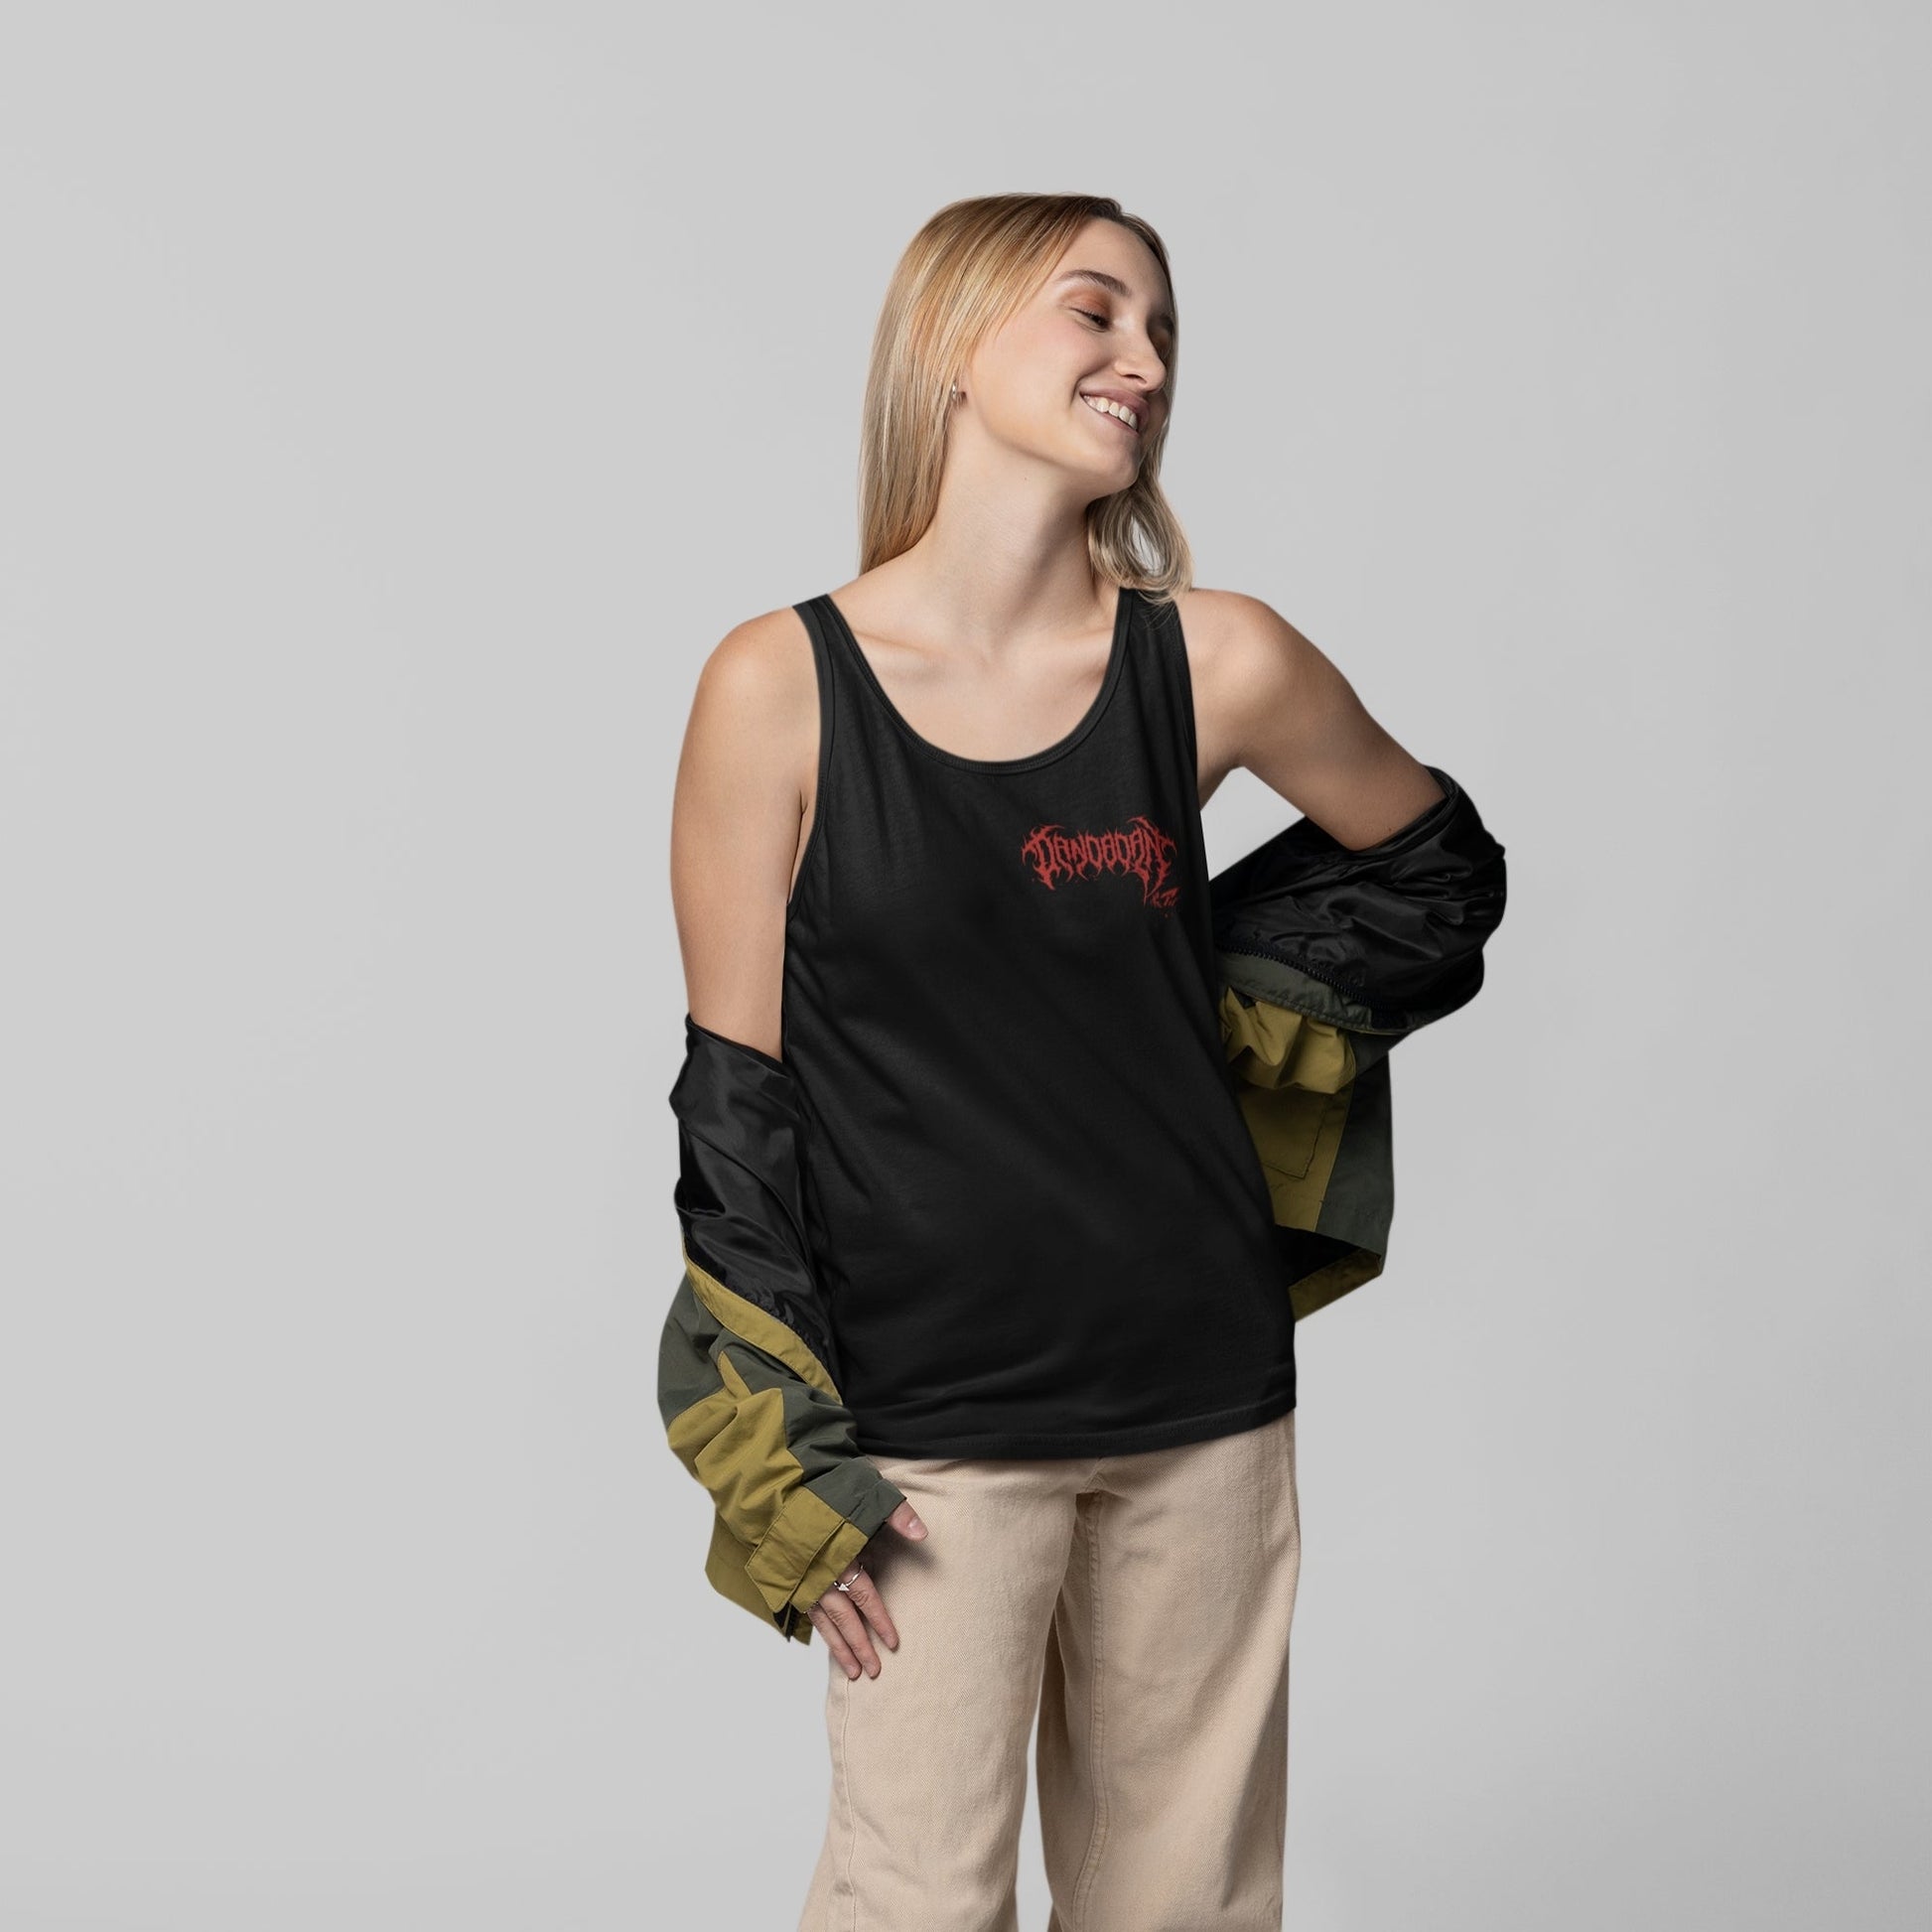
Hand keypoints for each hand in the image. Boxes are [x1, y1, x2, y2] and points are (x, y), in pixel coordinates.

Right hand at [804, 1497, 926, 1678]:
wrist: (778, 1485)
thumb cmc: (825, 1487)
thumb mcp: (867, 1492)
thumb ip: (896, 1513)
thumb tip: (923, 1534)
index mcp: (839, 1555)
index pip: (864, 1597)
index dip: (879, 1621)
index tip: (893, 1643)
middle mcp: (818, 1573)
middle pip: (843, 1618)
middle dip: (859, 1646)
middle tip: (874, 1671)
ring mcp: (801, 1579)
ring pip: (824, 1622)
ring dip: (839, 1648)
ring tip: (854, 1672)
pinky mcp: (790, 1580)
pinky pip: (808, 1613)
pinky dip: (821, 1631)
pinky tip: (830, 1643)